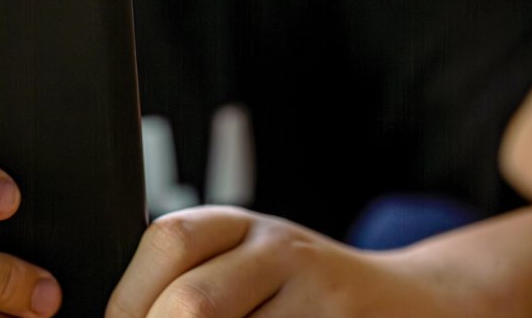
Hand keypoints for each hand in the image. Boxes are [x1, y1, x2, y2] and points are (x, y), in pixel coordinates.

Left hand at [105, 206, 465, 317]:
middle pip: (193, 302)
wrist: (412, 303)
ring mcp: (319, 296)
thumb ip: (189, 277)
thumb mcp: (247, 261)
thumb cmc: (300, 291)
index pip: (169, 241)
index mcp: (241, 223)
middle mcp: (281, 250)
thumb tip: (118, 311)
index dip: (129, 298)